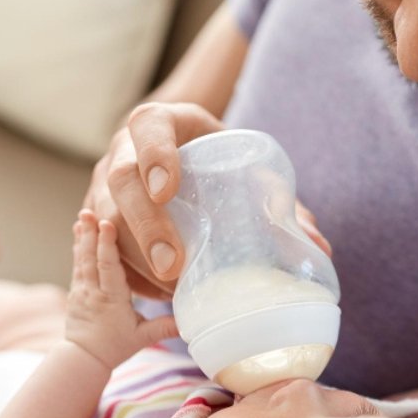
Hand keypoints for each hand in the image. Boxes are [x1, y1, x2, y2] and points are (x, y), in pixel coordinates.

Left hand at [65, 210, 178, 368]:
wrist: (83, 358)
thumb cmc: (115, 347)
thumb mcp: (143, 338)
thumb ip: (165, 327)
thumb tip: (190, 320)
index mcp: (111, 300)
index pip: (108, 268)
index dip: (107, 245)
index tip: (106, 224)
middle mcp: (94, 292)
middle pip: (91, 259)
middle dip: (90, 234)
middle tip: (88, 212)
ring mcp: (82, 290)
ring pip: (82, 259)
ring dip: (82, 236)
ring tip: (82, 215)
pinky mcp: (77, 290)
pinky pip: (78, 264)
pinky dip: (79, 246)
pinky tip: (79, 231)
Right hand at [83, 103, 331, 297]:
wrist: (182, 155)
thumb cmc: (219, 160)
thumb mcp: (245, 164)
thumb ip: (280, 199)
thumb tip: (319, 243)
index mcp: (159, 122)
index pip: (148, 126)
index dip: (154, 155)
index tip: (168, 188)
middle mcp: (122, 150)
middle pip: (120, 182)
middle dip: (145, 224)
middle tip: (173, 264)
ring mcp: (103, 183)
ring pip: (103, 219)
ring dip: (135, 258)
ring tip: (172, 290)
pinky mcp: (98, 216)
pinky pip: (101, 246)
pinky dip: (129, 273)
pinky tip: (159, 294)